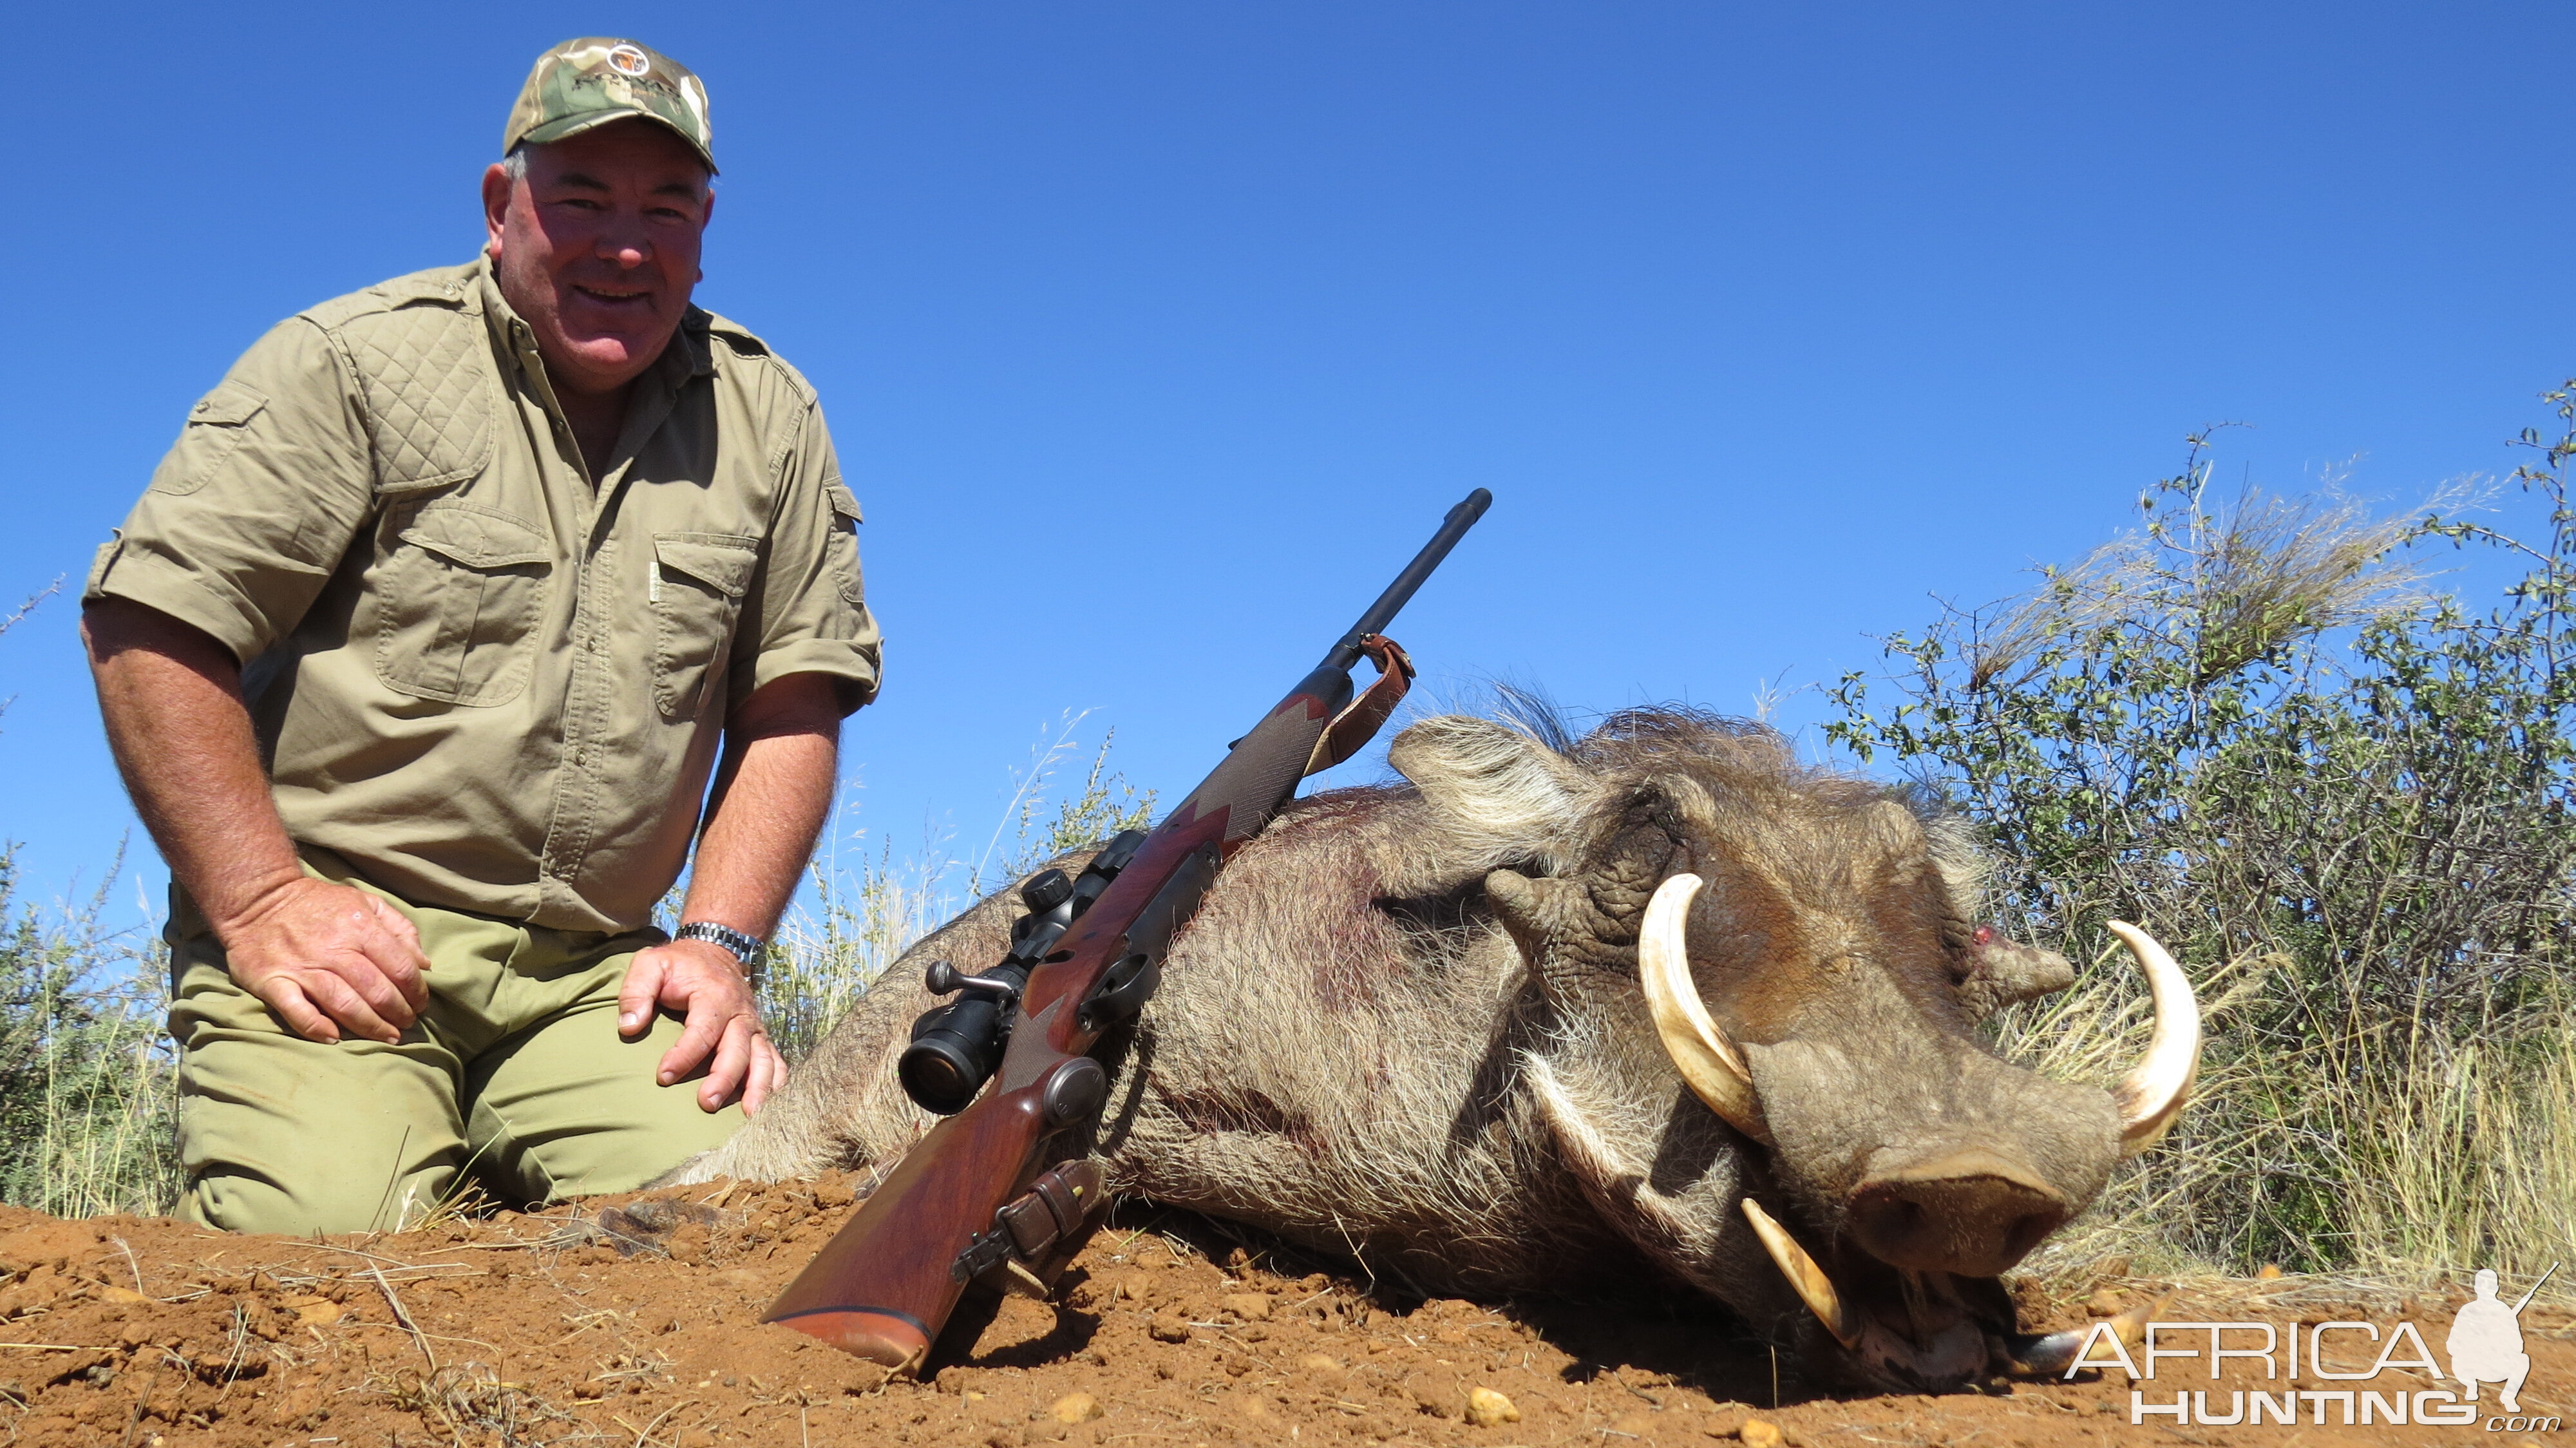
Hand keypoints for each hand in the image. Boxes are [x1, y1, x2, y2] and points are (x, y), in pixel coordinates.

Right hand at [217, 877, 431, 1044]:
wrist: (258, 899)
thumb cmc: (320, 905)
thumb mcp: (366, 903)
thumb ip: (400, 929)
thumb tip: (424, 963)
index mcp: (360, 928)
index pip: (400, 967)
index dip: (416, 991)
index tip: (420, 1004)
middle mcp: (334, 948)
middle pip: (376, 990)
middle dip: (398, 1013)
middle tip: (406, 1024)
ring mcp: (302, 967)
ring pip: (344, 1004)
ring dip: (370, 1026)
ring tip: (387, 1037)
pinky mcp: (273, 982)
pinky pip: (297, 1011)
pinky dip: (316, 1027)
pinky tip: (334, 1037)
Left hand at [615, 938, 785, 1113]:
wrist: (715, 951)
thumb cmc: (678, 965)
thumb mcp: (650, 965)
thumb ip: (636, 992)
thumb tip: (629, 1027)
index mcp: (713, 996)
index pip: (703, 1030)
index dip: (684, 1055)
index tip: (662, 1076)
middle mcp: (740, 1012)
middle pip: (737, 1049)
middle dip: (724, 1078)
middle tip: (705, 1103)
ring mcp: (754, 1026)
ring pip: (763, 1058)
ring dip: (758, 1087)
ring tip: (749, 1115)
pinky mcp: (759, 1036)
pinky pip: (775, 1060)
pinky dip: (777, 1083)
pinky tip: (770, 1106)